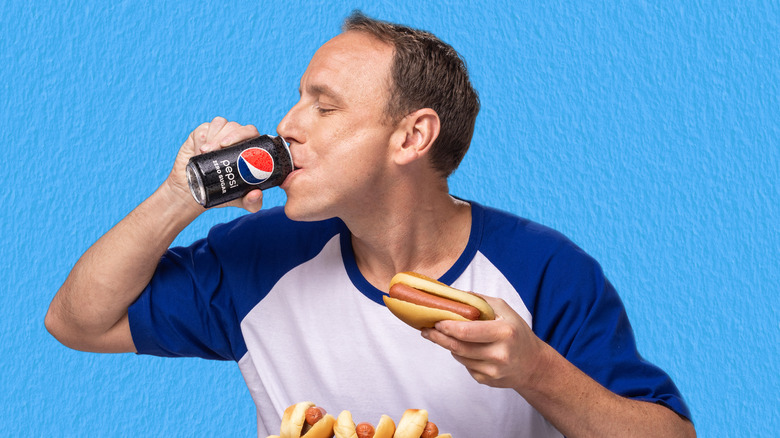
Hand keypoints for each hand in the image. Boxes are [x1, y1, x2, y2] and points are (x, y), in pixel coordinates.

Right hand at [165, 116, 263, 211]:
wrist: (195, 191)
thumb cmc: (222, 193)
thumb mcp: (239, 200)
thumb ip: (252, 203)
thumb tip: (257, 194)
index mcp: (250, 149)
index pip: (253, 135)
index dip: (246, 135)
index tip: (233, 146)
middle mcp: (237, 139)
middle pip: (238, 128)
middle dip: (230, 135)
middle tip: (219, 148)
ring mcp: (221, 134)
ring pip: (223, 124)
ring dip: (216, 135)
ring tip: (206, 151)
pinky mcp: (205, 132)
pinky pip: (208, 125)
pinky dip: (206, 134)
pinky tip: (202, 146)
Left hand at [421, 294, 548, 391]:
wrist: (534, 364)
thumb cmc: (517, 332)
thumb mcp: (504, 310)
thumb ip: (479, 301)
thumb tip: (452, 295)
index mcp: (504, 332)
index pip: (467, 332)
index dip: (447, 327)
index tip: (435, 321)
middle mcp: (499, 354)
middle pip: (458, 347)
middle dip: (439, 337)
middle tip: (426, 330)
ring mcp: (493, 371)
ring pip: (459, 357)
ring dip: (448, 345)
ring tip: (441, 335)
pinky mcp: (487, 381)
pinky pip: (465, 366)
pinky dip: (461, 356)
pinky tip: (465, 348)